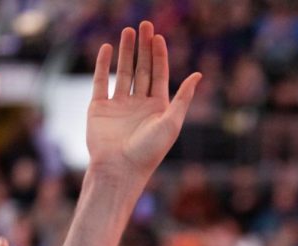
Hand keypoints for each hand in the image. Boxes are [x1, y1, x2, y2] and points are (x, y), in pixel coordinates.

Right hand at [87, 21, 201, 183]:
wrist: (119, 169)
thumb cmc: (149, 151)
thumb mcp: (172, 123)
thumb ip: (183, 98)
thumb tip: (198, 75)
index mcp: (157, 108)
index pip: (159, 75)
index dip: (159, 55)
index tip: (158, 36)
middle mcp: (139, 105)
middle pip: (142, 69)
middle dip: (143, 47)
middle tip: (144, 25)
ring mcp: (118, 105)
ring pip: (123, 72)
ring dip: (126, 52)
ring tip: (128, 31)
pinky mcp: (99, 108)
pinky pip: (101, 81)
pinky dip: (103, 65)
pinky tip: (107, 48)